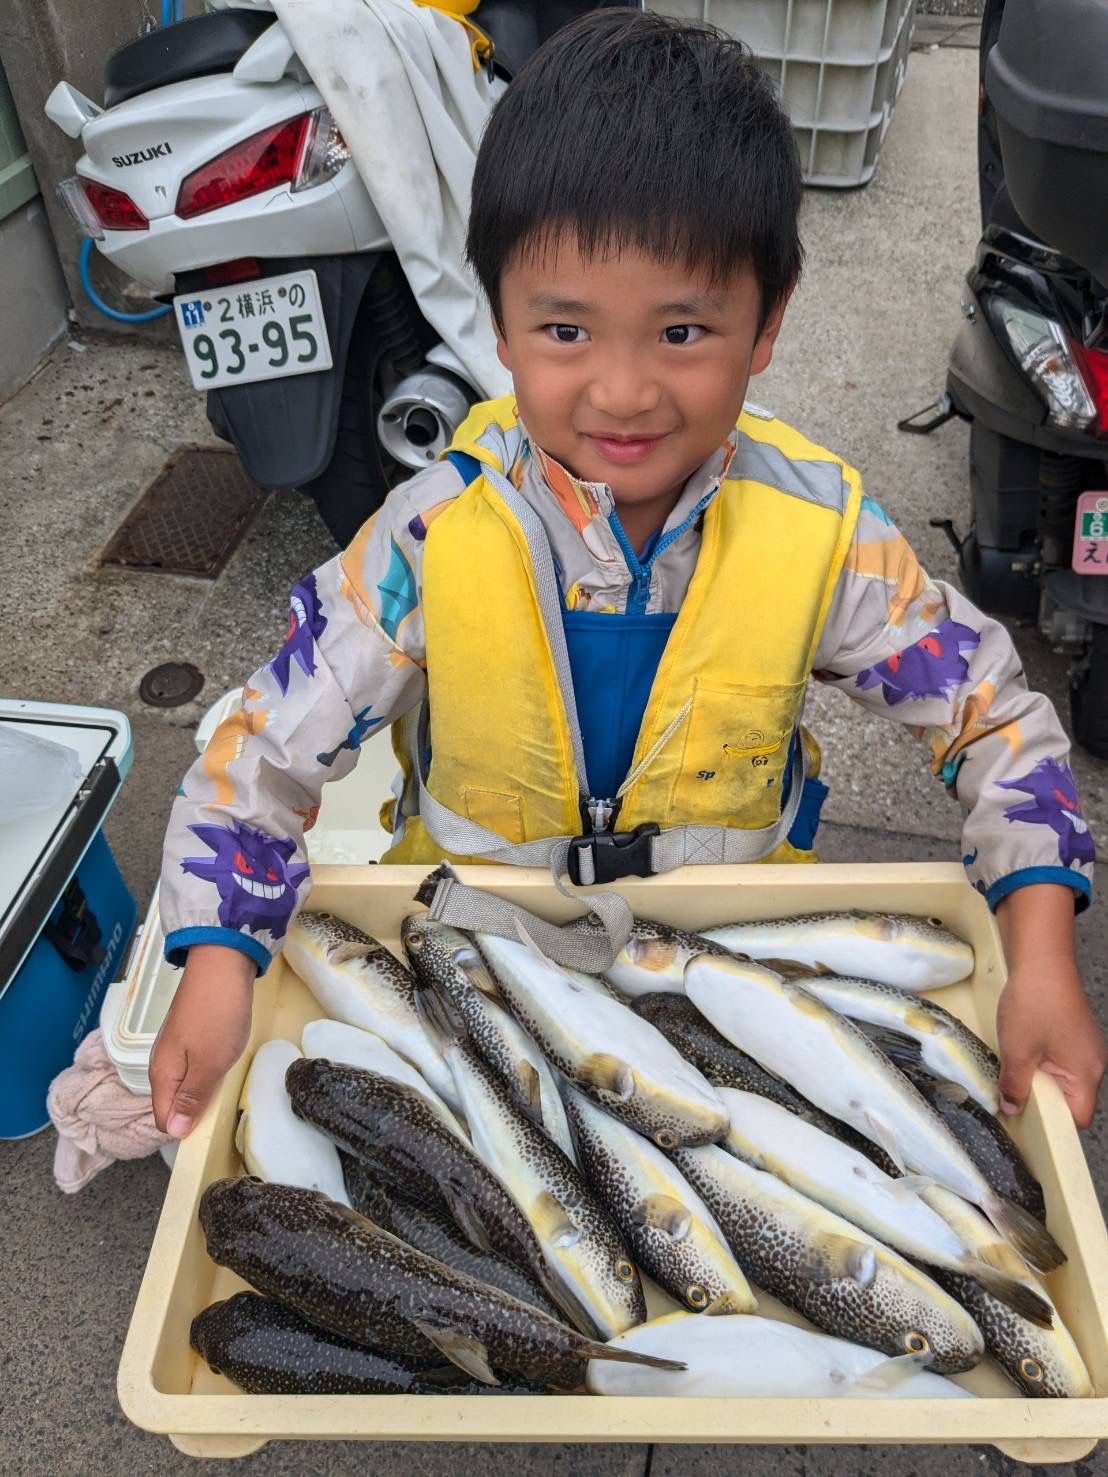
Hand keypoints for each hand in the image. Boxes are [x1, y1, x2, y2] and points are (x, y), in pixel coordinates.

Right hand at [150, 945, 255, 1137]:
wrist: (222, 963)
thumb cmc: (217, 1016)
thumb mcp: (209, 1063)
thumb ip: (192, 1097)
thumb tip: (174, 1132)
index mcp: (162, 1074)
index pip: (164, 1118)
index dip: (185, 1129)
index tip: (210, 1126)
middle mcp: (162, 1062)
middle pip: (173, 1102)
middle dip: (195, 1110)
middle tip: (223, 1104)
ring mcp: (176, 1046)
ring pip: (185, 1083)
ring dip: (204, 1089)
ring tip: (227, 1083)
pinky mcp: (189, 1033)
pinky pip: (194, 1065)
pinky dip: (209, 1070)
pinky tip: (225, 1063)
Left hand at [996, 963, 1106, 1127]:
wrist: (1041, 959)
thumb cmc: (1035, 1003)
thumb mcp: (1017, 1051)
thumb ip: (1015, 1085)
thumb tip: (1012, 1107)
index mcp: (1086, 1074)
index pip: (1077, 1117)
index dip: (1052, 1124)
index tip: (1026, 1120)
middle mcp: (1093, 1063)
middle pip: (1071, 1098)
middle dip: (1042, 1099)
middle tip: (1014, 1093)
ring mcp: (1086, 1046)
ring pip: (1064, 1077)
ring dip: (1039, 1077)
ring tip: (1016, 1067)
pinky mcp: (1075, 1032)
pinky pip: (1061, 1058)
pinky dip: (1042, 1060)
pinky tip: (1022, 1049)